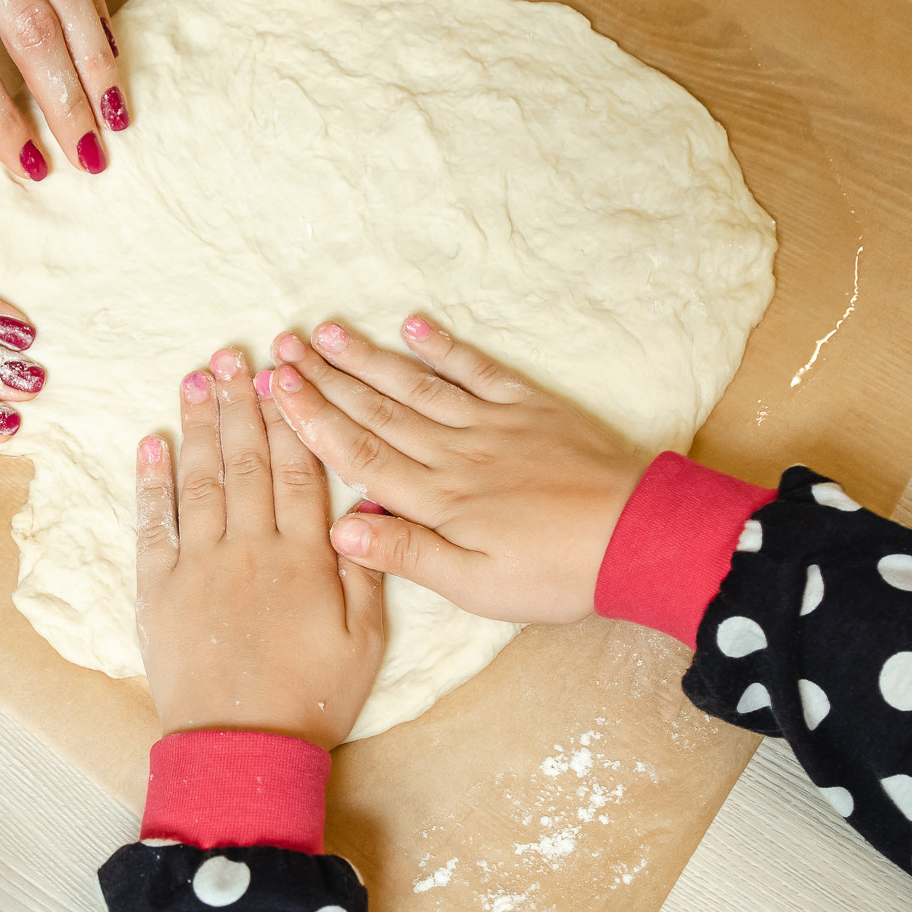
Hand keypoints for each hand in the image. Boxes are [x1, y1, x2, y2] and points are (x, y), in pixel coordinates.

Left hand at [135, 349, 384, 747]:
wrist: (243, 749)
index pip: (297, 469)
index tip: (282, 374)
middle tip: (232, 355)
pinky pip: (153, 524)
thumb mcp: (366, 639)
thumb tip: (371, 499)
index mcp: (305, 558)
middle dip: (240, 403)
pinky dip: (151, 480)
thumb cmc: (314, 698)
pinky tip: (153, 441)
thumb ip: (367, 565)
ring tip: (196, 378)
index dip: (289, 417)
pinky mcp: (158, 591)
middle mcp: (250, 549)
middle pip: (245, 460)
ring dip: (198, 424)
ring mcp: (199, 567)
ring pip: (199, 480)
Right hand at [267, 318, 652, 624]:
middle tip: (283, 347)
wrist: (635, 537)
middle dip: (326, 379)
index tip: (276, 389)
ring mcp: (493, 424)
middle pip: (377, 410)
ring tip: (328, 331)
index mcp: (436, 499)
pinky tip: (413, 326)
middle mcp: (454, 453)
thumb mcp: (475, 586)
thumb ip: (407, 554)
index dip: (313, 421)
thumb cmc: (554, 574)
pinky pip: (478, 370)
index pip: (359, 454)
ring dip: (369, 358)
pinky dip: (444, 347)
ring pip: (416, 385)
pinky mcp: (531, 409)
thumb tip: (339, 529)